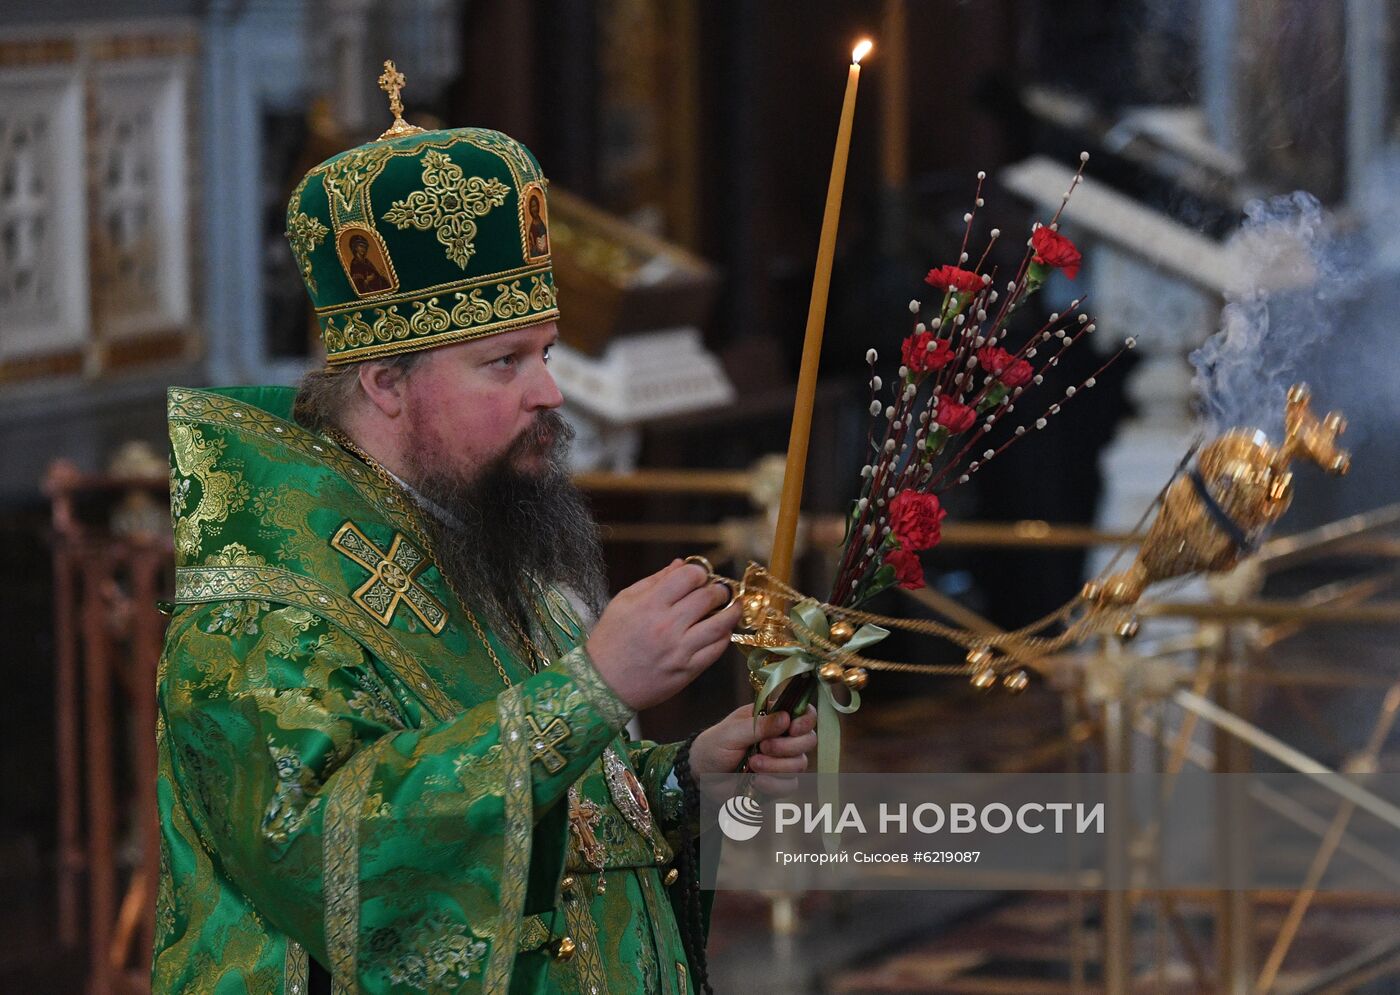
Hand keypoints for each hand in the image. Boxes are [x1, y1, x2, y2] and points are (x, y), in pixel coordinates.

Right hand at [585, 559, 739, 711]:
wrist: (603, 684)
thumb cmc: (610, 641)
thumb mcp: (623, 602)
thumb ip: (654, 581)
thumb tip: (681, 564)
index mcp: (649, 605)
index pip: (688, 576)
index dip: (699, 572)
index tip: (700, 576)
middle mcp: (667, 626)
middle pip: (708, 597)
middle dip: (718, 589)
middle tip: (718, 590)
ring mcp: (680, 650)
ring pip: (720, 623)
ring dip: (732, 610)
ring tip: (732, 606)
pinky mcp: (688, 670)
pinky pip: (717, 649)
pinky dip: (724, 635)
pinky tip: (722, 629)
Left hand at [689, 705, 816, 797]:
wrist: (703, 775)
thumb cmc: (715, 745)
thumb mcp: (733, 731)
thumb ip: (760, 725)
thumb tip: (786, 718)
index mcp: (773, 718)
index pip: (804, 714)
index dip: (806, 721)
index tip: (793, 728)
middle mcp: (783, 738)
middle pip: (808, 740)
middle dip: (787, 746)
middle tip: (763, 747)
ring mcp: (782, 761)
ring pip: (800, 764)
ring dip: (776, 766)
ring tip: (753, 763)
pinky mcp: (778, 782)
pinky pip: (790, 785)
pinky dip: (773, 784)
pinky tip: (756, 781)